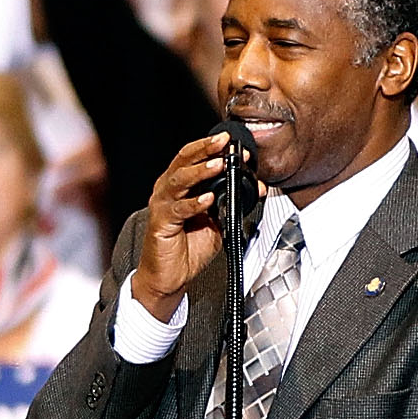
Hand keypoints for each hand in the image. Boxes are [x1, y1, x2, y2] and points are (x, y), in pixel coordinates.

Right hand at [130, 132, 237, 321]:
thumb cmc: (188, 247)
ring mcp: (162, 205)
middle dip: (205, 149)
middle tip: (223, 142)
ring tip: (218, 165)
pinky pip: (178, 210)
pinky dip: (194, 203)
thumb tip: (256, 186)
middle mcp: (168, 190)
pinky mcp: (160, 223)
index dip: (212, 148)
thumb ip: (232, 202)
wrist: (170, 276)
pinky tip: (208, 199)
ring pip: (180, 180)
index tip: (234, 144)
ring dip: (200, 171)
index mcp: (180, 185)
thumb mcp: (217, 221)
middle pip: (184, 160)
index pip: (194, 157)